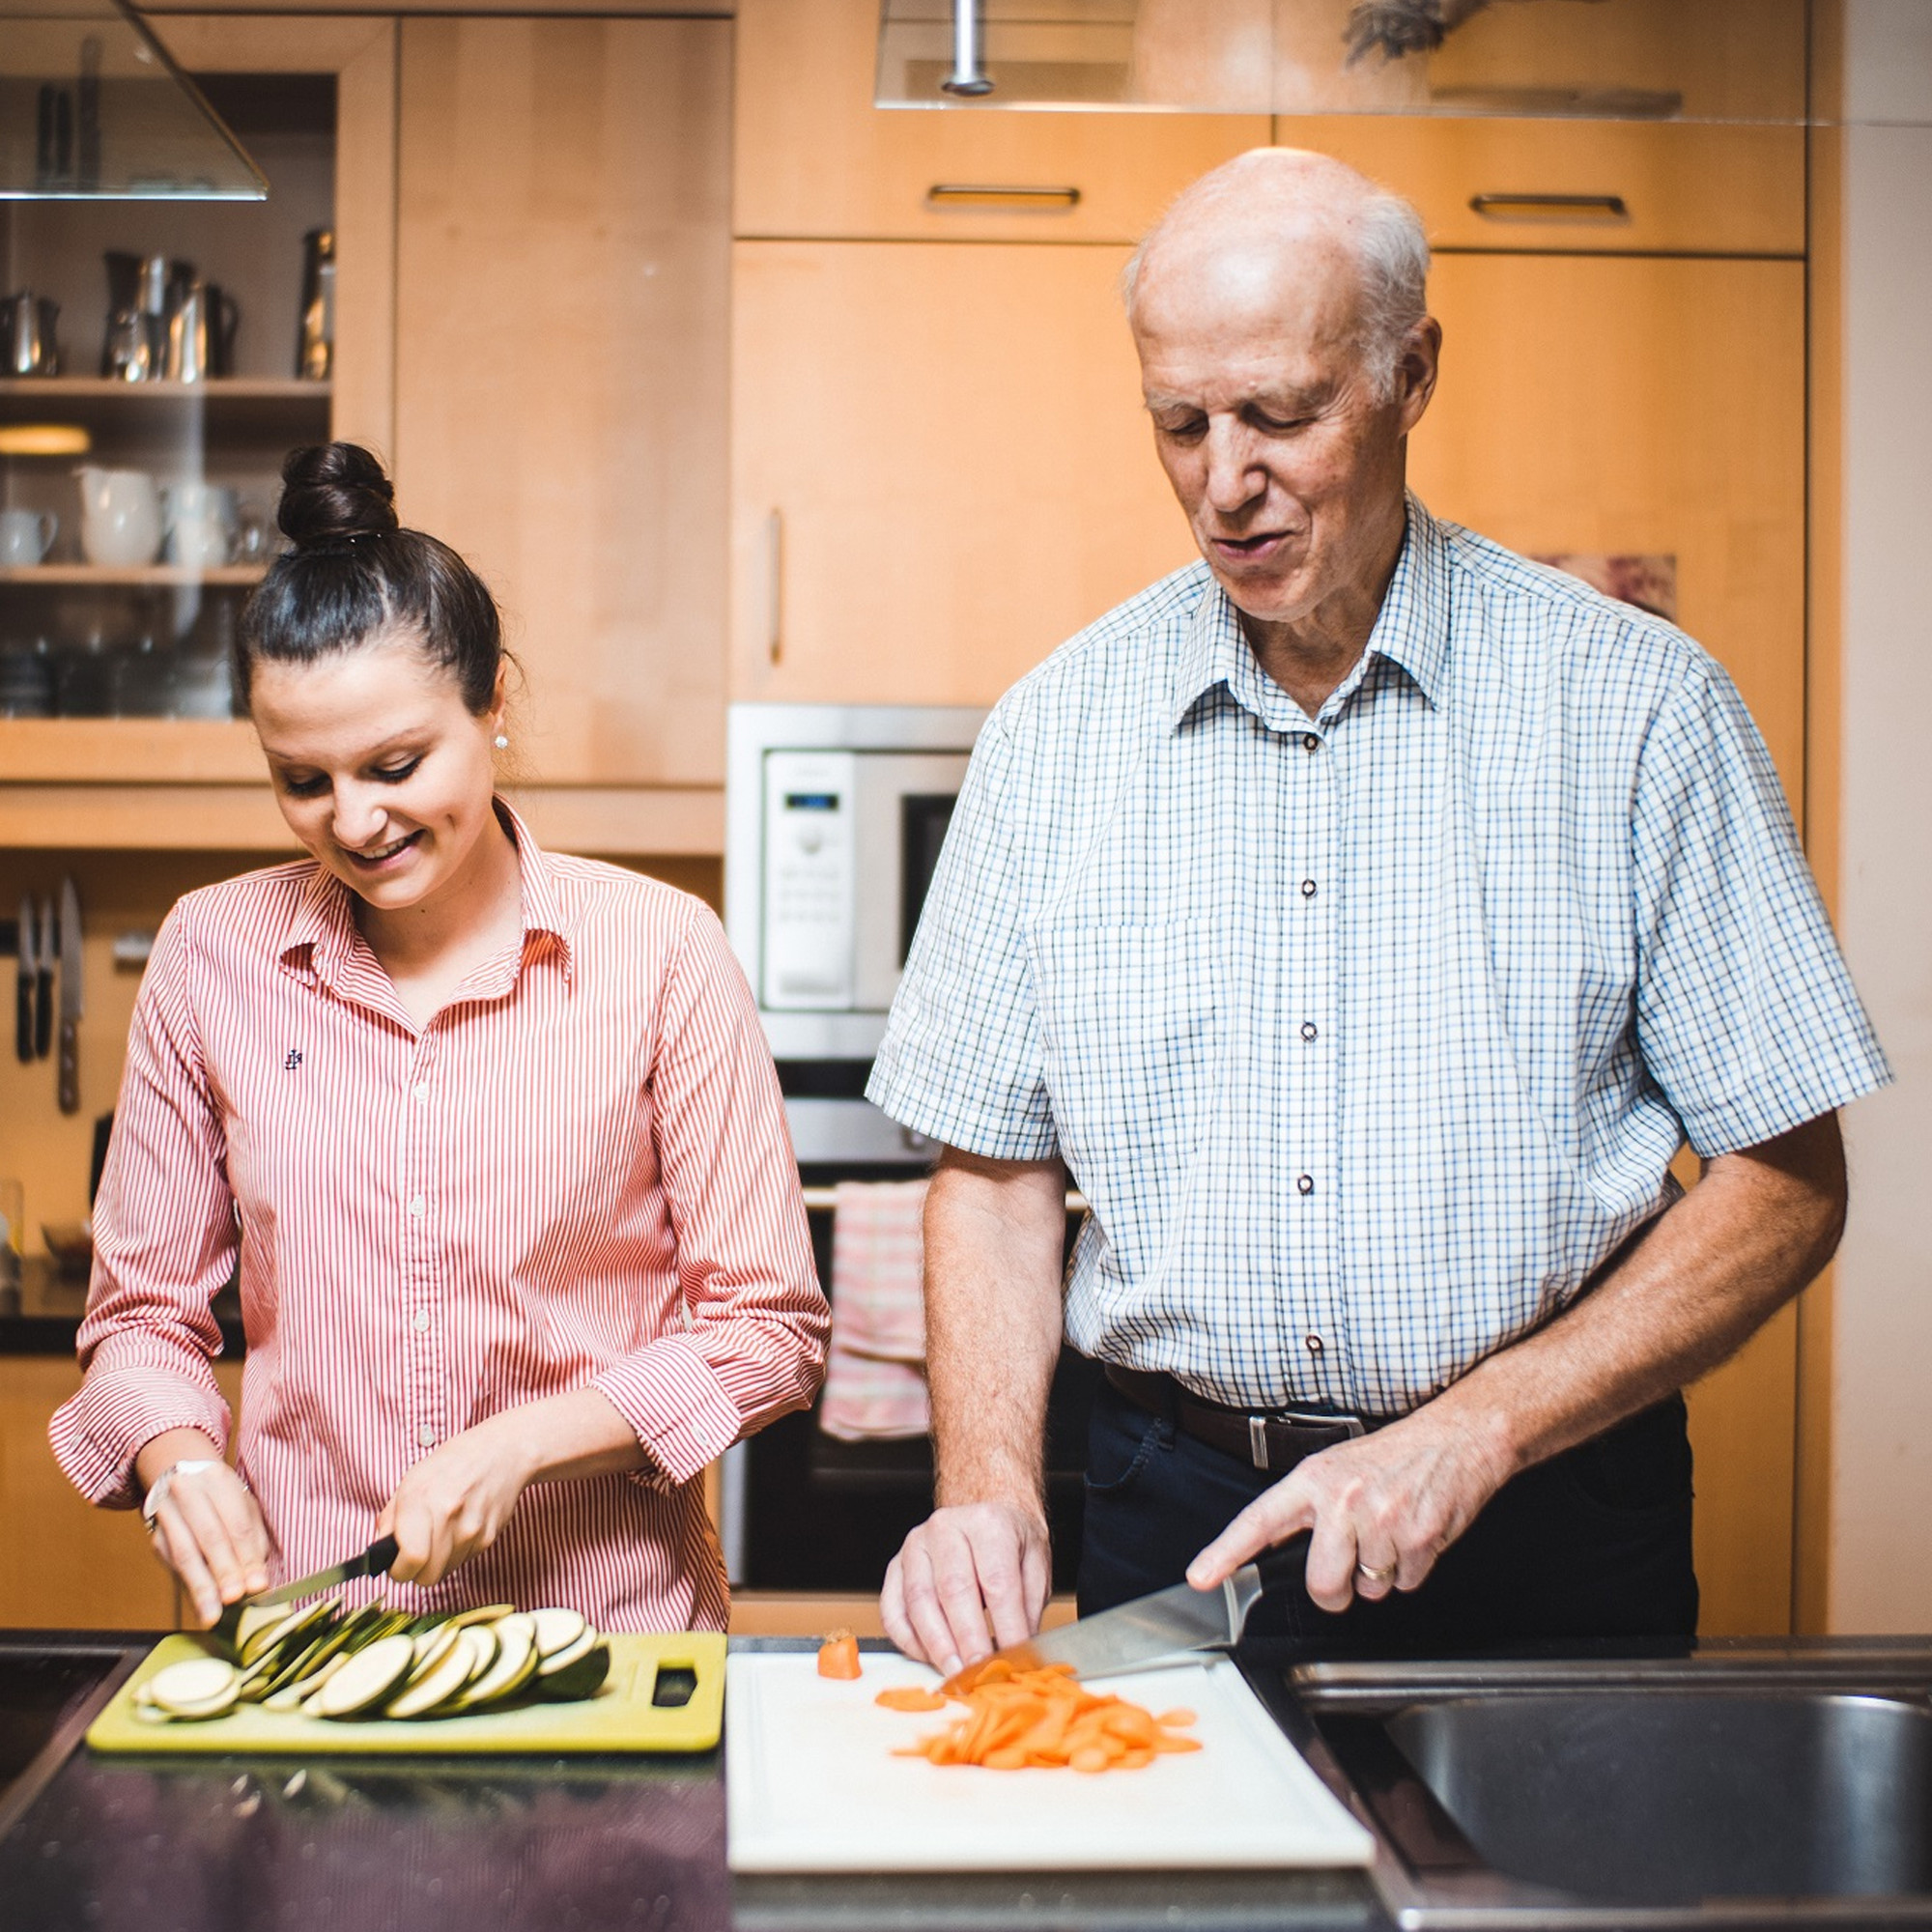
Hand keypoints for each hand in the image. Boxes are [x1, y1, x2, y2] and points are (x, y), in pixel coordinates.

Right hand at [148, 1462, 270, 1626]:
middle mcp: (188, 1494)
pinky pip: (173, 1566)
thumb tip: (256, 1577)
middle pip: (209, 1538)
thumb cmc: (219, 1495)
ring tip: (212, 1614)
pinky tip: (200, 1606)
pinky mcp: (156, 1538)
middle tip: (234, 1599)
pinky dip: (189, 1588)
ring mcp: (167, 1516)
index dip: (247, 1557)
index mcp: (218, 1481)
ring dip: (201, 1587)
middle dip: (223, 1571)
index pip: (236, 1524)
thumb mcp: (243, 1504)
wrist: (178, 1476)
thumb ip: (252, 1539)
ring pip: (185, 1554)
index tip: (256, 1584)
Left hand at [378, 1417, 534, 1589]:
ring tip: (440, 1533)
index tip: (395, 1564)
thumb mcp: (411, 1481)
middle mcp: (449, 1517)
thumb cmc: (453, 1463)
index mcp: (421, 1500)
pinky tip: (459, 1527)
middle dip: (416, 1571)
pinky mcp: (489, 1537)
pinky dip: (456, 1552)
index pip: (410, 1560)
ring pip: (445, 1572)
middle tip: (415, 1552)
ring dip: (437, 1561)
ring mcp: (472, 1530)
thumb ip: (390, 1520)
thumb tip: (380, 1552)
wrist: (502, 1453)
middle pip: (427, 1577)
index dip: (398, 1570)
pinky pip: (463, 1560)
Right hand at [880, 1501, 1050, 1674]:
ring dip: (937, 1646)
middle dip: (968, 1640)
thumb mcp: (1035, 1565)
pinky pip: (893, 1610)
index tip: (1013, 1659)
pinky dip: (909, 1641)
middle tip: (980, 1673)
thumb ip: (1028, 1607)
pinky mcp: (895, 1566)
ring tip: (956, 1673)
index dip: (1006, 1626)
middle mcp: (946, 1527)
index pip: (997, 1582)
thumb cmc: (1010, 1542)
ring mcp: (915, 1545)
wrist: (982, 1512)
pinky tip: (930, 1657)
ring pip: (919, 1602)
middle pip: (954, 1590)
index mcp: (987, 1523)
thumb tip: (1021, 1653)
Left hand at [1185, 1406, 1513, 1612]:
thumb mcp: (1337, 1468)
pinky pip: (1404, 1585)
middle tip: (1349, 1566)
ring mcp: (1382, 1521)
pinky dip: (1410, 1570)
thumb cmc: (1394, 1456)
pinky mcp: (1418, 1539)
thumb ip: (1307, 1508)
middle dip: (1335, 1590)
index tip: (1201, 1576)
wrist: (1456, 1438)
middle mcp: (1344, 1499)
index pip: (1259, 1520)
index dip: (1226, 1553)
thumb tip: (1274, 1547)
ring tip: (1390, 1532)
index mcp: (1314, 1479)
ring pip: (1368, 1590)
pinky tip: (1413, 1535)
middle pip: (1322, 1583)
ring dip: (1380, 1574)